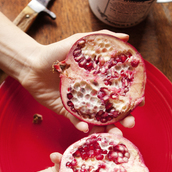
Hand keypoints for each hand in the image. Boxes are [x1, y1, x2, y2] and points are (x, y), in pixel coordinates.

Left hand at [18, 30, 136, 132]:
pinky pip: (76, 121)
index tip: (139, 103)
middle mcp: (92, 93)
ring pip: (97, 119)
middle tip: (130, 123)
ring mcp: (80, 103)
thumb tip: (126, 37)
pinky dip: (81, 126)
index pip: (120, 91)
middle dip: (123, 118)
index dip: (131, 98)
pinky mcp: (66, 110)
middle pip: (112, 109)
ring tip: (112, 134)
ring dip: (106, 128)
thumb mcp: (79, 42)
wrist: (31, 64)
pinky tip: (85, 128)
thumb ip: (102, 38)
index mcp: (99, 79)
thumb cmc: (55, 52)